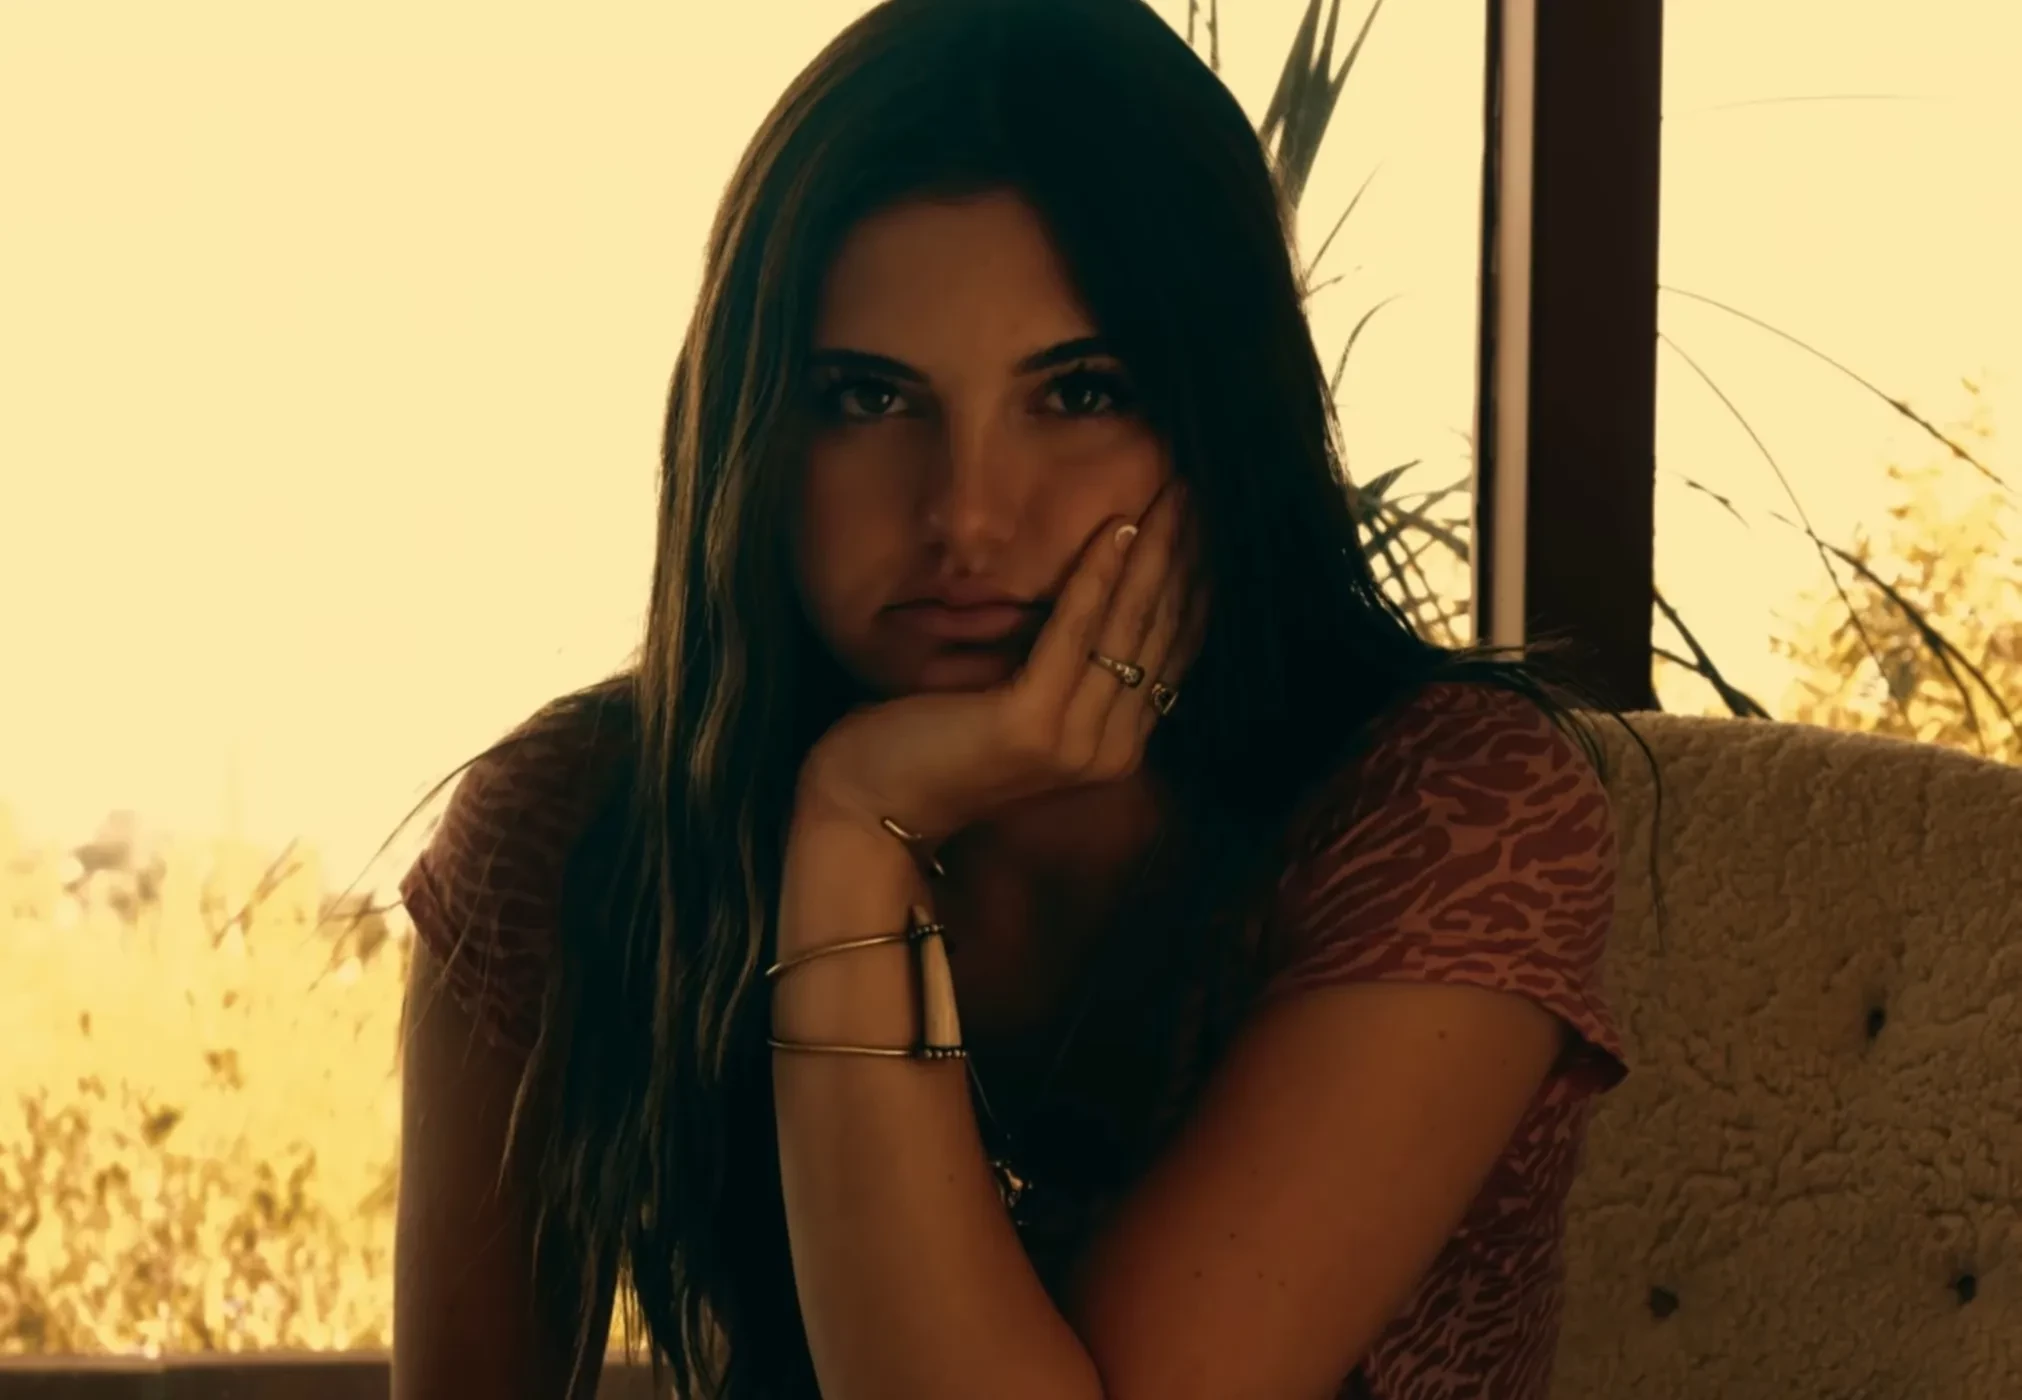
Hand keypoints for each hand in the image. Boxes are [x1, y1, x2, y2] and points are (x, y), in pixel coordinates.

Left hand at [796, 480, 1200, 851]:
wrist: (870, 807)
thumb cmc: (932, 742)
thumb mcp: (1017, 700)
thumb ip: (1066, 667)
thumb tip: (1103, 591)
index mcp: (1115, 743)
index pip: (1170, 651)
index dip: (1190, 584)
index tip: (1201, 521)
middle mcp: (1111, 749)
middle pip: (1160, 635)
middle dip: (1182, 558)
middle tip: (1195, 490)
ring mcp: (1076, 743)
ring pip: (1129, 628)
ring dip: (1154, 555)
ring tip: (1172, 495)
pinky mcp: (1034, 725)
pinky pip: (1076, 634)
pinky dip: (1098, 576)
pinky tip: (1116, 527)